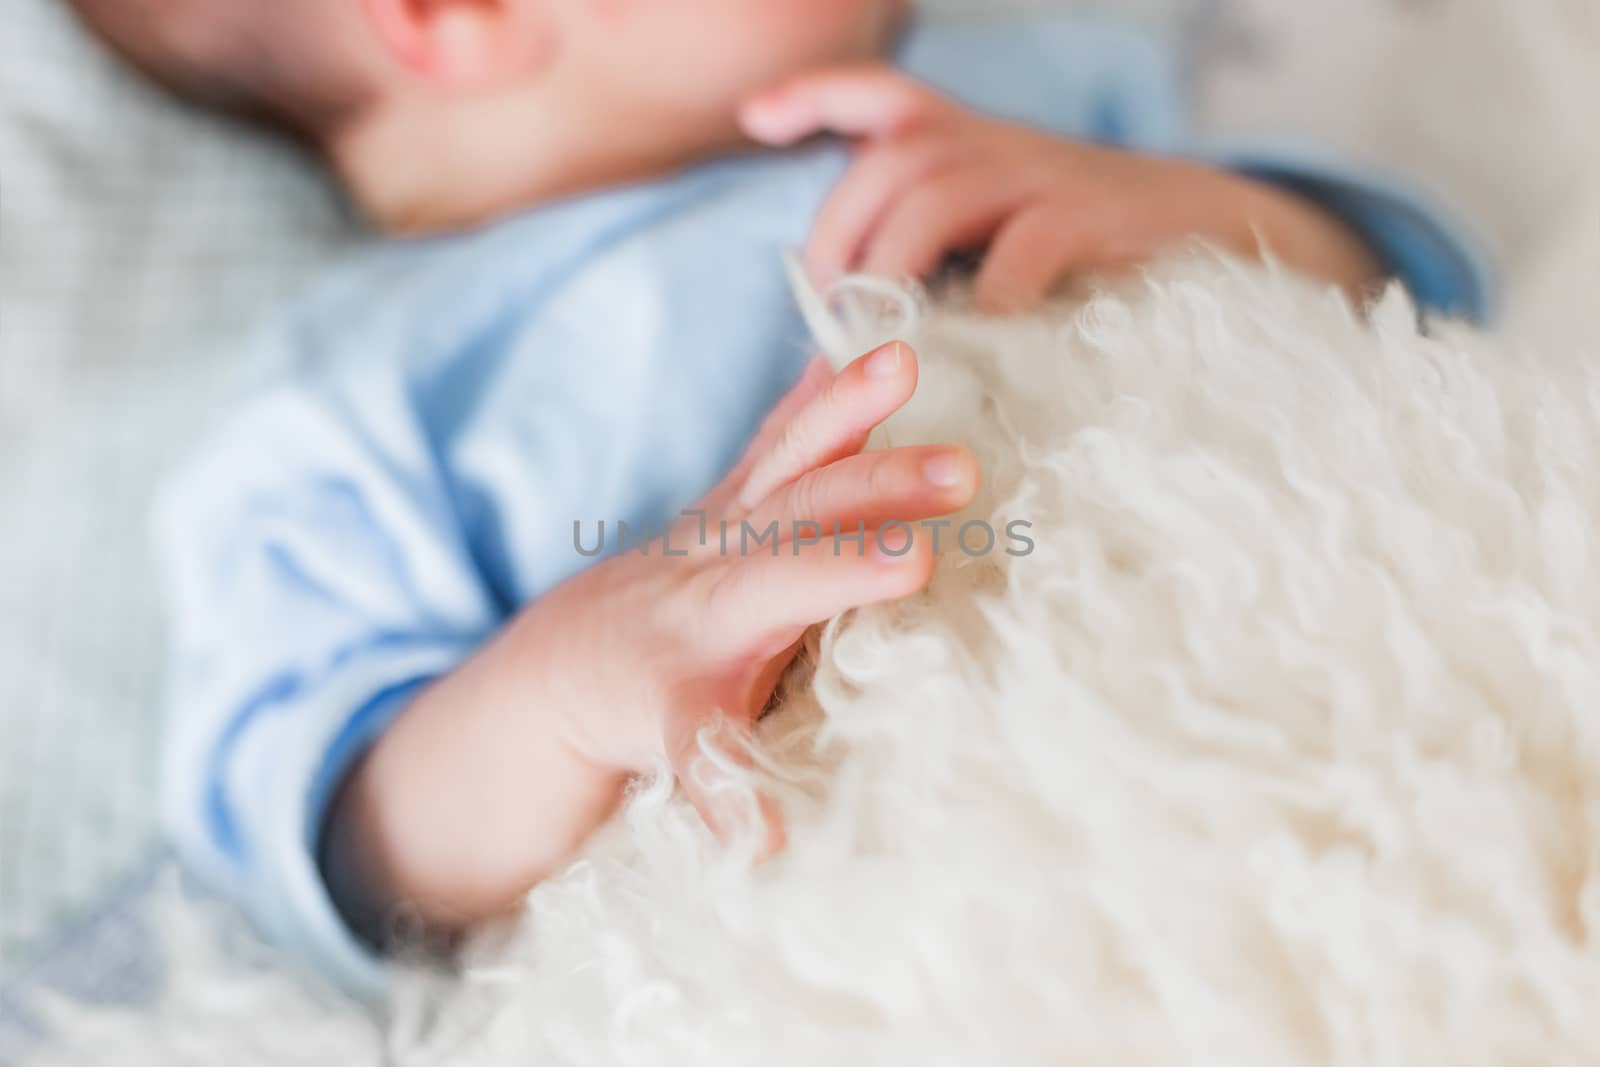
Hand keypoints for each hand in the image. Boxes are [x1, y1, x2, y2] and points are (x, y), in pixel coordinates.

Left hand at [329, 341, 978, 933]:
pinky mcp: (737, 491)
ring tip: (904, 360)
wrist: (574, 652)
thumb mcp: (676, 752)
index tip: (919, 563)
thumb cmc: (641, 707)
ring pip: (787, 455)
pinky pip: (779, 435)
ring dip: (847, 409)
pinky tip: (864, 341)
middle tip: (961, 472)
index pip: (780, 595)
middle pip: (798, 517)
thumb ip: (721, 788)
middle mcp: (714, 560)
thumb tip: (771, 850)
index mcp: (708, 627)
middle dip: (876, 491)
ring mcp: (724, 516)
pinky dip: (818, 392)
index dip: (844, 577)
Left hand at [741, 66, 1382, 311]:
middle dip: (841, 230)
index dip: (819, 93)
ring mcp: (1046, 179)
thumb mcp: (1008, 234)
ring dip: (891, 265)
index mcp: (975, 145)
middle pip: (892, 157)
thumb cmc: (1092, 254)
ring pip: (937, 192)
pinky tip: (972, 343)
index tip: (760, 119)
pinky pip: (1024, 248)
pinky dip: (987, 298)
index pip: (888, 97)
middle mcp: (1000, 147)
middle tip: (826, 307)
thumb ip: (937, 264)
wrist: (1220, 236)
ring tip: (877, 335)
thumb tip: (843, 346)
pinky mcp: (1094, 221)